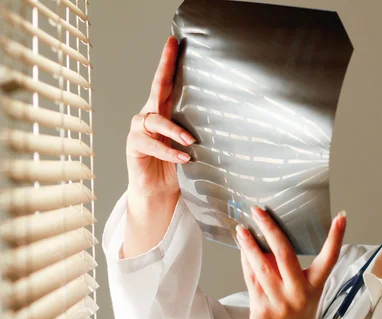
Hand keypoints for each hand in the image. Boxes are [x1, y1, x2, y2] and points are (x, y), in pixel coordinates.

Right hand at [125, 35, 196, 199]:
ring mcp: (139, 130)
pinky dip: (169, 151)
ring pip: (155, 120)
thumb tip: (224, 119)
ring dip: (174, 130)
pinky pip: (151, 144)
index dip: (169, 62)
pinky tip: (183, 157)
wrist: (159, 191)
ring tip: (190, 140)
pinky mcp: (134, 146)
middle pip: (156, 88)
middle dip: (165, 67)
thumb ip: (196, 130)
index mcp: (164, 112)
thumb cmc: (177, 167)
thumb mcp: (189, 145)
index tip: (173, 41)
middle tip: (172, 49)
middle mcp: (149, 116)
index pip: (167, 84)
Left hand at [236, 206, 346, 318]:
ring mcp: (278, 302)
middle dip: (270, 229)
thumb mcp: (303, 294)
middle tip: (259, 211)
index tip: (341, 216)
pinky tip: (242, 249)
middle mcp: (298, 294)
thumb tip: (270, 242)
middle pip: (284, 254)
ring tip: (241, 229)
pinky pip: (251, 279)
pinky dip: (245, 262)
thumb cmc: (297, 318)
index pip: (329, 258)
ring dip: (249, 245)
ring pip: (261, 266)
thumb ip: (289, 271)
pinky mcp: (260, 309)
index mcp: (314, 288)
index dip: (336, 237)